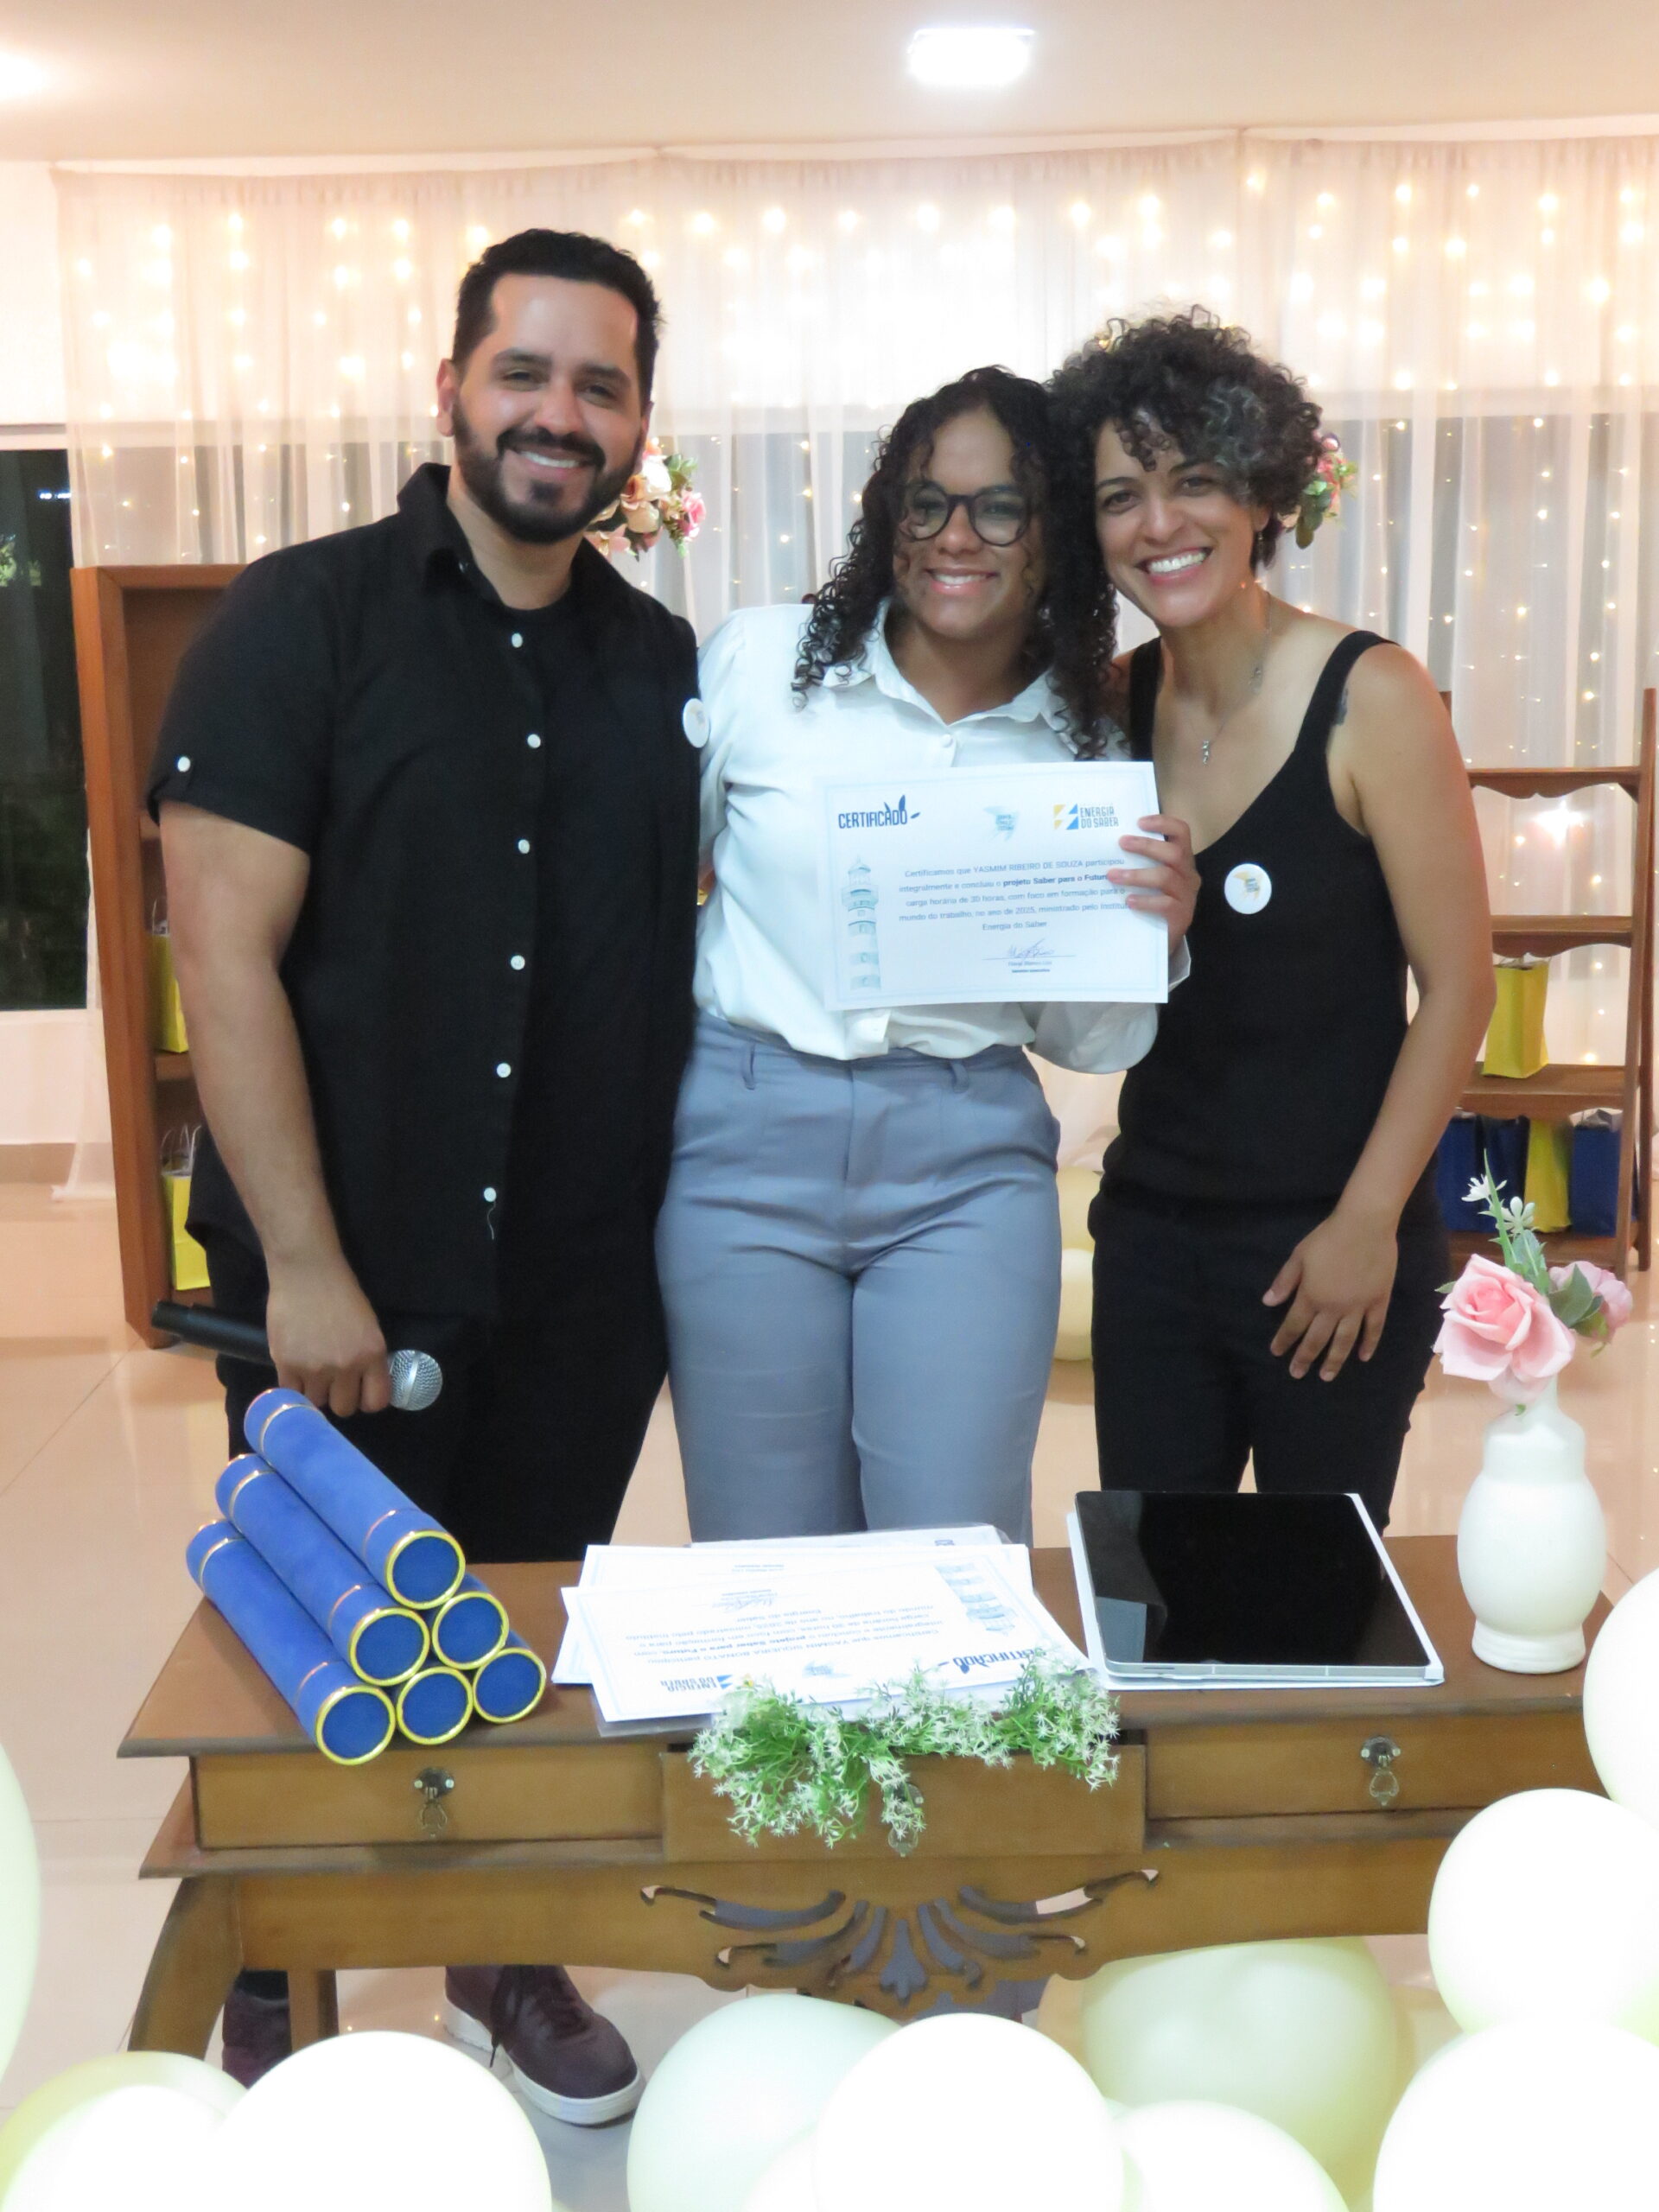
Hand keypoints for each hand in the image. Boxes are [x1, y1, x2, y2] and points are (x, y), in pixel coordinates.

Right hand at [265, 1253, 390, 1418]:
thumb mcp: (368, 1326)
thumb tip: (364, 1385)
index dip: (367, 1400)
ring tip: (311, 1374)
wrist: (308, 1273)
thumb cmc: (341, 1293)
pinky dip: (293, 1387)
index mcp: (372, 1354)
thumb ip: (368, 1358)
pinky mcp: (287, 1364)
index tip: (360, 1393)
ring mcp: (315, 1367)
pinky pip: (291, 1393)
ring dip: (315, 1393)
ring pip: (316, 1403)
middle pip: (344, 1408)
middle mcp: (346, 1366)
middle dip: (339, 1398)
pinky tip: (295, 1373)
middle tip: (333, 1383)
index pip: (375, 1401)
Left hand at [1111, 814, 1198, 950]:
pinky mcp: (1182, 915)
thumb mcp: (1148, 878)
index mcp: (1181, 860)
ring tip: (1113, 876)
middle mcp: (1188, 875)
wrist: (1162, 938)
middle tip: (1121, 843)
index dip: (1163, 823)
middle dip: (1146, 845)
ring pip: (1166, 877)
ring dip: (1137, 875)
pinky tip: (1129, 901)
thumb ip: (1138, 862)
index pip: (1181, 832)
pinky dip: (1145, 901)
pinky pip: (1165, 904)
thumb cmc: (1152, 902)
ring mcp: (1187, 896)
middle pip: (1174, 853)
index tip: (1139, 821)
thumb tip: (1106, 847)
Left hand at [1263, 1208, 1399, 1380]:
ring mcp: (1358, 1307)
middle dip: (1305, 1358)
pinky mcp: (1379, 1302)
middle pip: (1317, 1339)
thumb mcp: (1298, 1256)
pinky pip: (1374, 1329)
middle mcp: (1333, 1308)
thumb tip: (1268, 1302)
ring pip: (1344, 1340)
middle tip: (1296, 1374)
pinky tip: (1363, 1357)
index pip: (1293, 1325)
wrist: (1365, 1226)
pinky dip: (1368, 1344)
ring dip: (1334, 1360)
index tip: (1277, 1353)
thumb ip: (1284, 1281)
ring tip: (1326, 1376)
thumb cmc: (1328, 1238)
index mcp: (1311, 1296)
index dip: (1284, 1340)